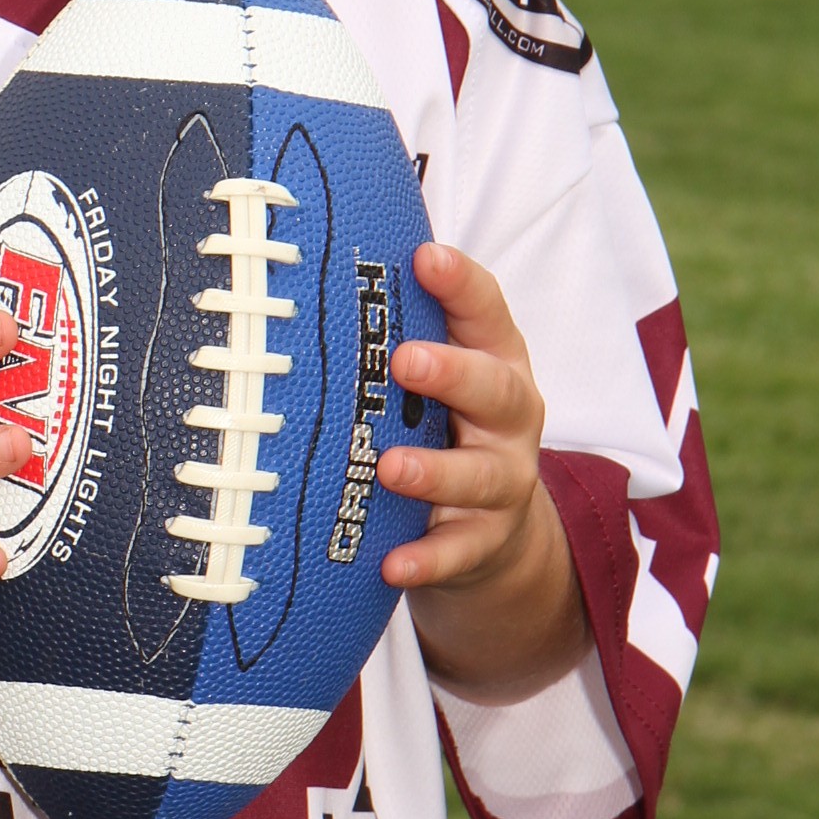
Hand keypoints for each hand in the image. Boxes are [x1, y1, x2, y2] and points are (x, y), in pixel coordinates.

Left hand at [379, 240, 586, 699]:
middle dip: (453, 374)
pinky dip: (427, 560)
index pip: (487, 313)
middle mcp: (509, 419)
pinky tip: (391, 563)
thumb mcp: (439, 376)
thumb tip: (309, 258)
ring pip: (480, 476)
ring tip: (390, 468)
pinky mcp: (486, 543)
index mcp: (495, 361)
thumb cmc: (446, 425)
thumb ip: (398, 327)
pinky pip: (458, 554)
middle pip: (496, 390)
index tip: (424, 255)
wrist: (497, 533)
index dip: (461, 283)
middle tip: (405, 359)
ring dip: (435, 472)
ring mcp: (503, 483)